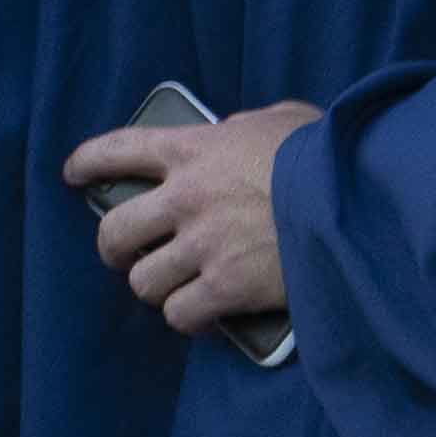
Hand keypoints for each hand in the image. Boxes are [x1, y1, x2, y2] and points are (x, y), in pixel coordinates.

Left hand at [65, 98, 322, 338]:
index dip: (87, 163)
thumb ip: (248, 126)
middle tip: (128, 254)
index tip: (75, 175)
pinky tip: (204, 314)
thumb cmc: (330, 156)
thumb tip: (237, 134)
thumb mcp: (285, 119)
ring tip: (176, 288)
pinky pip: (181, 314)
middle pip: (114, 230)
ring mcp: (203, 246)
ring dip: (156, 286)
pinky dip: (188, 316)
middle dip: (114, 246)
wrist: (360, 201)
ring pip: (143, 281)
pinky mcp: (227, 288)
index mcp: (193, 149)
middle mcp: (185, 198)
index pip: (116, 150)